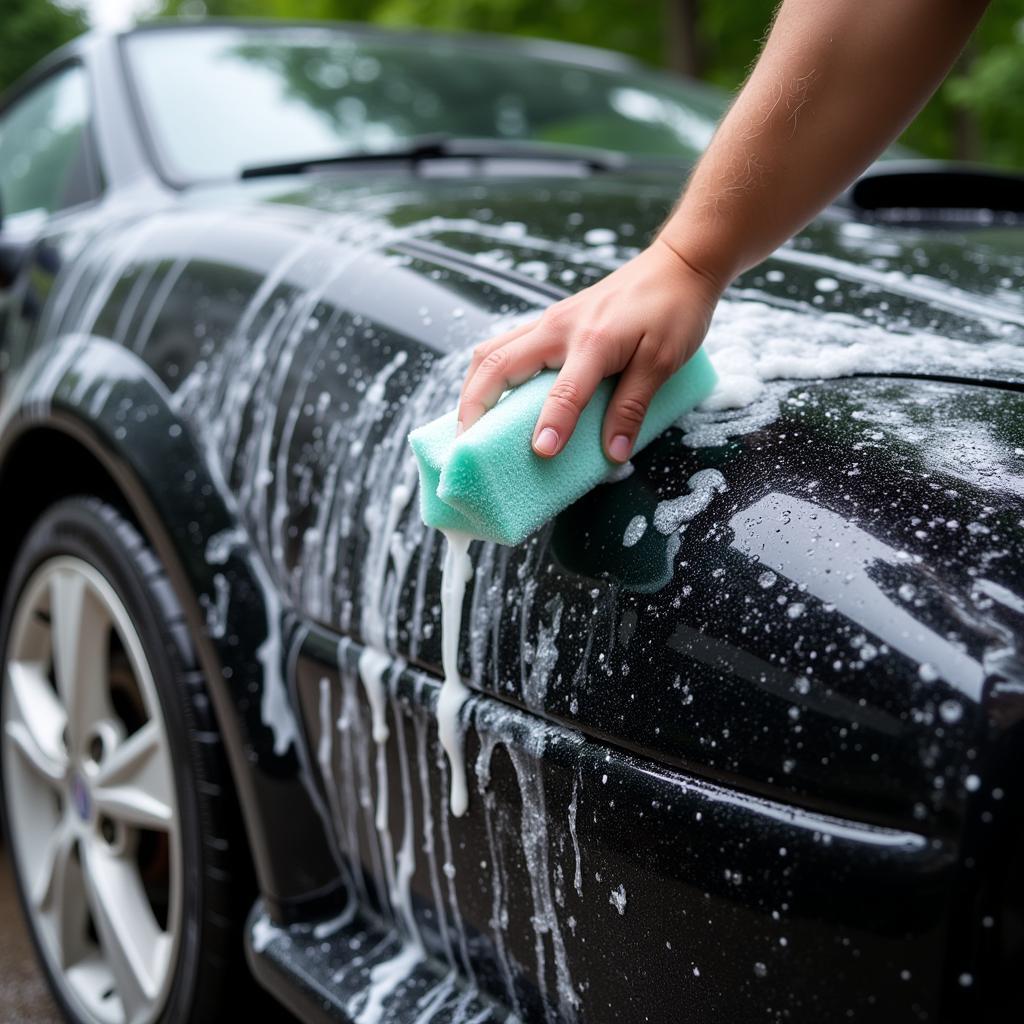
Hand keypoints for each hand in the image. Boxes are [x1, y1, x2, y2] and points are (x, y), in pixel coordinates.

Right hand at [457, 238, 722, 462]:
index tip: (541, 453)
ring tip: (470, 424)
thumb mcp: (663, 362)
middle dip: (476, 405)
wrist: (677, 265)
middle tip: (468, 443)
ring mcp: (550, 322)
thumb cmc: (674, 310)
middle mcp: (559, 328)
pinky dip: (489, 373)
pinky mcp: (551, 321)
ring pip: (493, 352)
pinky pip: (506, 346)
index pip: (563, 391)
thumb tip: (614, 453)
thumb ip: (633, 407)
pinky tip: (492, 396)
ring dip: (474, 388)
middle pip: (498, 364)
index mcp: (592, 341)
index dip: (550, 424)